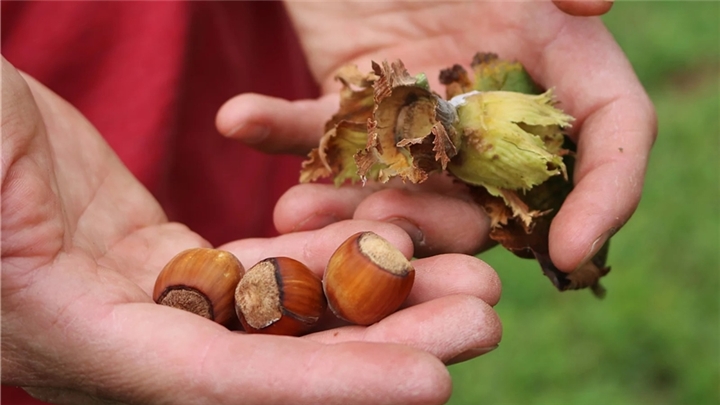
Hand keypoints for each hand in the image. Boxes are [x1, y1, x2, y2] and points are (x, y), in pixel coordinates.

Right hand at [1, 58, 500, 404]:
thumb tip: (149, 288)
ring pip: (282, 313)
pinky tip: (392, 238)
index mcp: (76, 339)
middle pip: (277, 359)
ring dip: (378, 296)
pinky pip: (261, 268)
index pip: (222, 384)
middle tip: (484, 312)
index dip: (329, 387)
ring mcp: (147, 301)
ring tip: (469, 275)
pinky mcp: (161, 261)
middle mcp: (123, 340)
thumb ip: (29, 239)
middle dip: (386, 341)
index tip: (430, 381)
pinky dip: (328, 258)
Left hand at [216, 0, 655, 270]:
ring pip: (399, 190)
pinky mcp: (352, 108)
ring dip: (349, 206)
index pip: (610, 141)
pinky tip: (239, 116)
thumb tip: (597, 0)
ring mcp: (418, 116)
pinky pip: (319, 134)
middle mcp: (490, 105)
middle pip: (490, 198)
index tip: (570, 254)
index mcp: (554, 59)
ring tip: (295, 209)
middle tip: (379, 223)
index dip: (606, 200)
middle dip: (438, 224)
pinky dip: (279, 130)